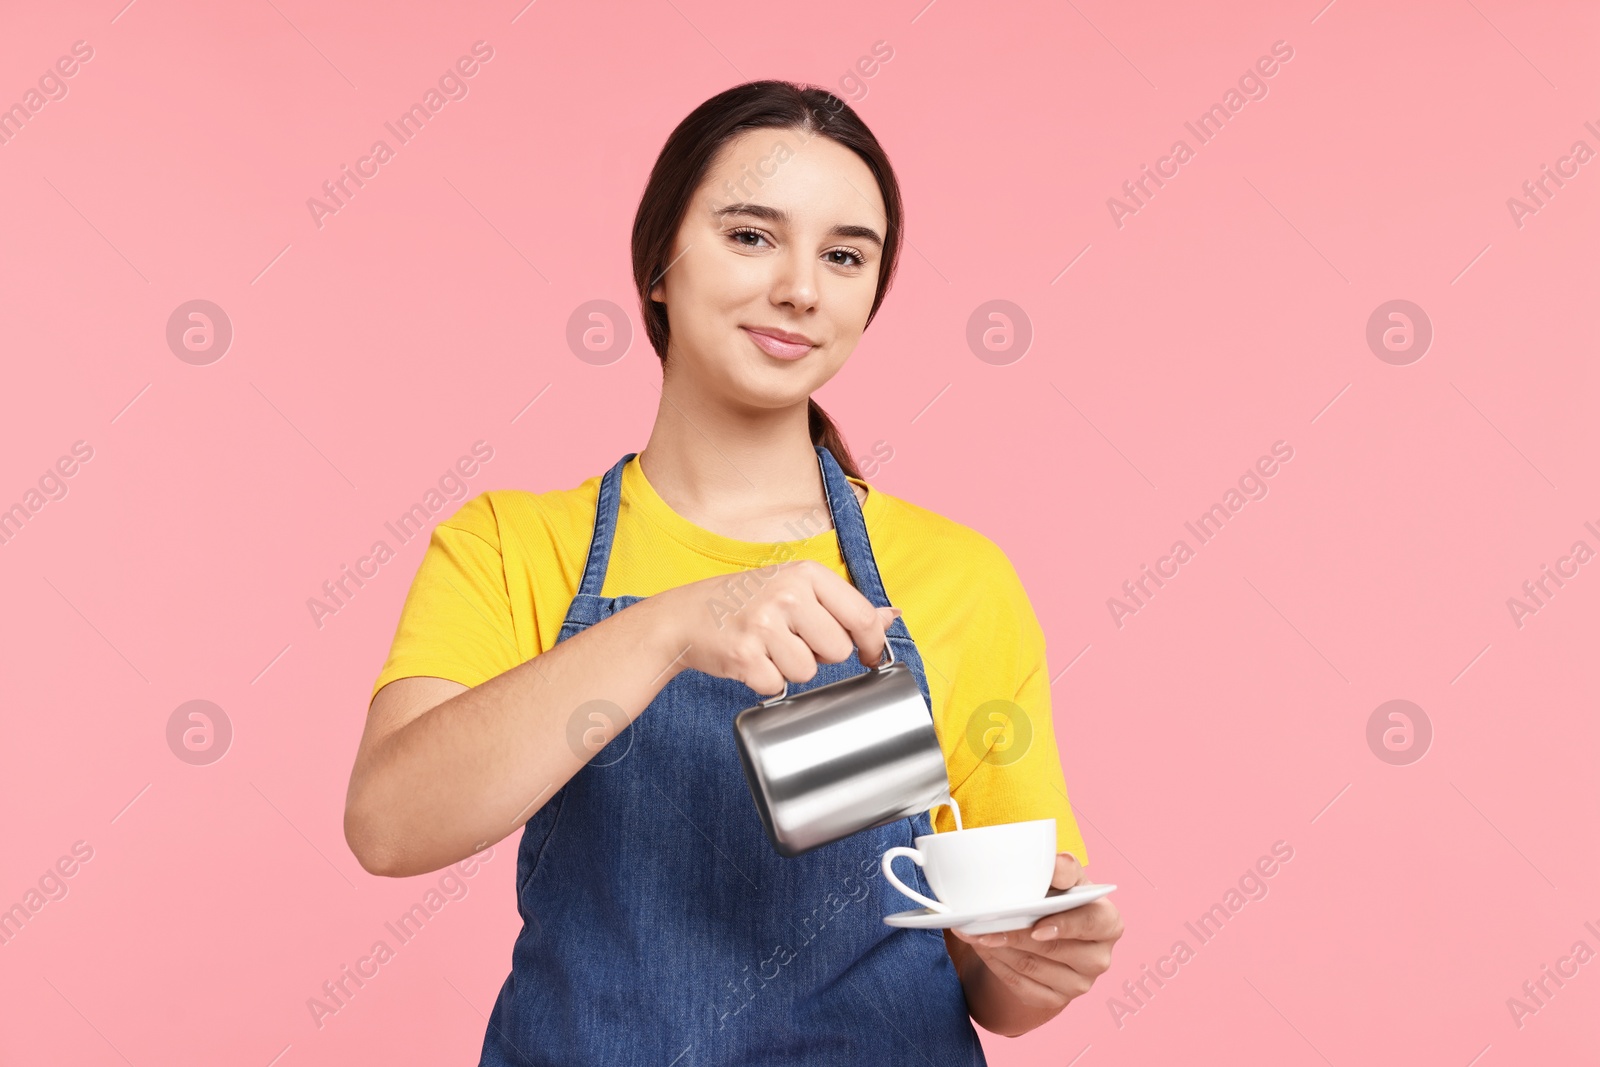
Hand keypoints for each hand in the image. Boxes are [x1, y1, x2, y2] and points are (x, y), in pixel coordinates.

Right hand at [654, 559, 900, 694]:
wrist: (685, 615)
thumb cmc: (746, 601)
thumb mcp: (795, 587)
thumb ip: (843, 604)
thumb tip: (892, 616)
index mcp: (806, 573)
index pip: (860, 616)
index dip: (872, 644)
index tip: (871, 656)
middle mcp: (786, 594)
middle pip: (837, 651)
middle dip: (820, 655)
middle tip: (791, 640)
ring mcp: (763, 624)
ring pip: (807, 672)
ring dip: (790, 669)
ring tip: (767, 647)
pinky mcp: (744, 655)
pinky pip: (776, 685)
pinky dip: (765, 681)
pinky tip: (750, 660)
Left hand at [949, 853, 1123, 1022]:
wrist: (1052, 929)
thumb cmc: (1062, 899)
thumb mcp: (1066, 879)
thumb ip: (1063, 869)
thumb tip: (1052, 862)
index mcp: (1108, 923)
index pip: (1092, 924)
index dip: (1064, 926)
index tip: (1036, 926)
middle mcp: (1098, 958)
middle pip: (1053, 949)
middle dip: (1014, 935)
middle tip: (981, 923)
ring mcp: (1077, 984)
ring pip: (1030, 967)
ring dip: (997, 948)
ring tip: (972, 932)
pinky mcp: (1054, 999)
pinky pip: (1020, 985)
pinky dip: (996, 964)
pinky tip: (982, 948)